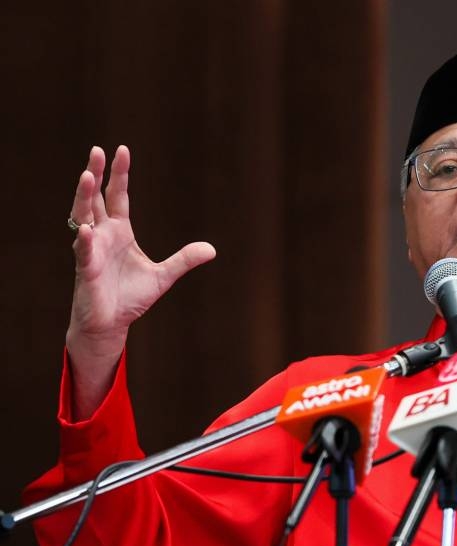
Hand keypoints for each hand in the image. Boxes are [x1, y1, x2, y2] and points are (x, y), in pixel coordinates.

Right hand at [66, 146, 215, 416]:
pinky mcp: (86, 270)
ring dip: (83, 197)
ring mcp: (92, 250)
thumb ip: (184, 260)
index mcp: (120, 231)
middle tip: (97, 150)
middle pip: (95, 198)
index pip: (118, 196)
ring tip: (87, 175)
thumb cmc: (131, 297)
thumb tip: (212, 249)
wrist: (112, 323)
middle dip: (96, 174)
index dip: (120, 174)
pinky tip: (86, 229)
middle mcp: (102, 235)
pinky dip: (85, 240)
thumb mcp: (164, 275)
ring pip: (83, 217)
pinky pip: (84, 252)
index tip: (122, 150)